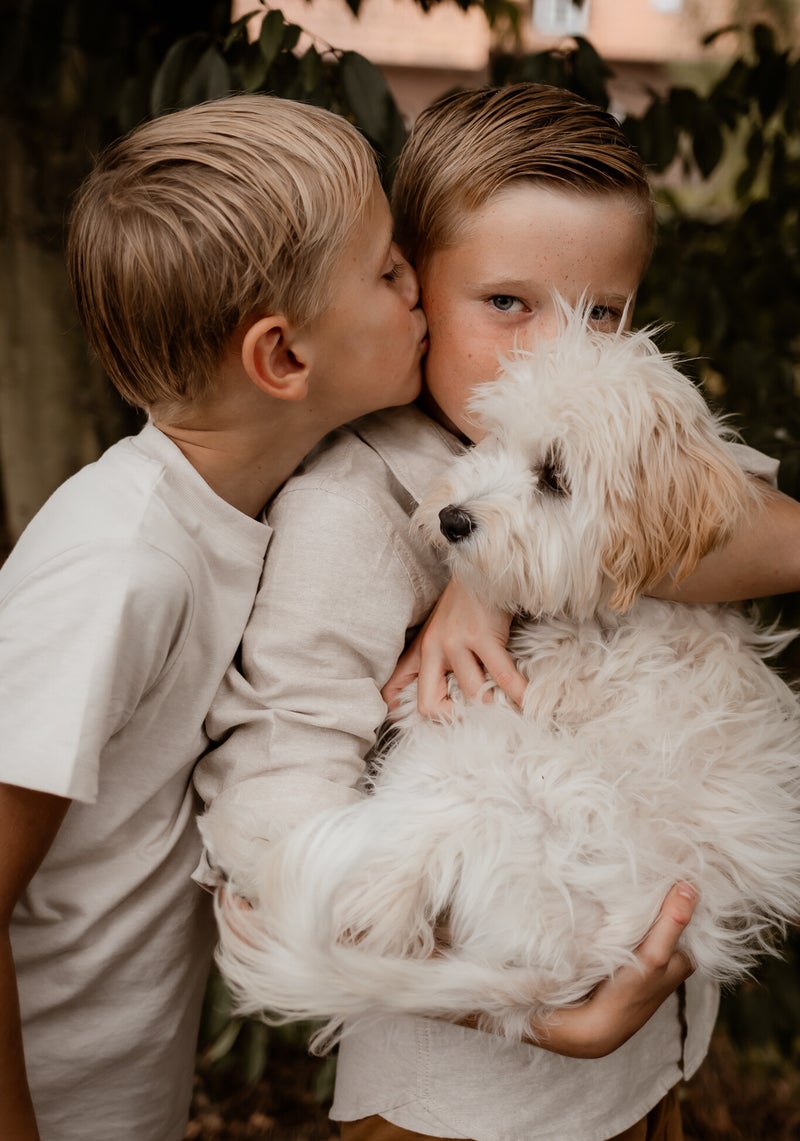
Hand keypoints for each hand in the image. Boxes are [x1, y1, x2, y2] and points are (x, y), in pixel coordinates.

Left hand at [382, 578, 527, 716]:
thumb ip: (431, 660)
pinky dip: (519, 695)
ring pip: (472, 694)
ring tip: (510, 713)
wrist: (481, 566)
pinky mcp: (482, 636)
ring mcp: (455, 642)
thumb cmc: (465, 602)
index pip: (393, 691)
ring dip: (494, 707)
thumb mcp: (439, 630)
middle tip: (477, 723)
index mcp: (421, 650)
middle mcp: (432, 649)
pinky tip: (529, 703)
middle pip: (430, 706)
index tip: (428, 726)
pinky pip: (503, 677)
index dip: (402, 716)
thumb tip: (423, 696)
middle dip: (455, 721)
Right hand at [525, 882, 697, 1058]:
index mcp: (683, 958)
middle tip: (641, 866)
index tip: (664, 865)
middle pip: (664, 915)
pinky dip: (620, 914)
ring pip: (644, 920)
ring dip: (634, 904)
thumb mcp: (654, 956)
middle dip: (654, 895)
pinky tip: (608, 902)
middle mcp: (667, 958)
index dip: (676, 890)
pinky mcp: (621, 957)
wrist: (589, 1025)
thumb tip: (690, 886)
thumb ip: (672, 923)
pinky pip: (626, 927)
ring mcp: (643, 957)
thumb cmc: (628, 994)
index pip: (686, 914)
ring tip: (624, 879)